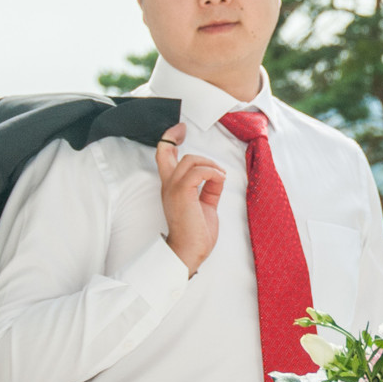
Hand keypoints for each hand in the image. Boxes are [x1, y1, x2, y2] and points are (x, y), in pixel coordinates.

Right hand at [155, 123, 223, 273]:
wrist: (189, 251)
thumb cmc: (196, 233)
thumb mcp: (205, 205)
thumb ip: (209, 190)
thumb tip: (217, 177)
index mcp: (171, 188)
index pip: (163, 157)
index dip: (168, 140)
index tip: (179, 130)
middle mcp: (168, 186)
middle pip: (167, 152)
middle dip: (176, 137)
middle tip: (188, 133)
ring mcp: (173, 189)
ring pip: (189, 160)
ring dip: (209, 164)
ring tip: (219, 176)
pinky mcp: (182, 193)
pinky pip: (199, 172)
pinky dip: (213, 173)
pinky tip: (219, 180)